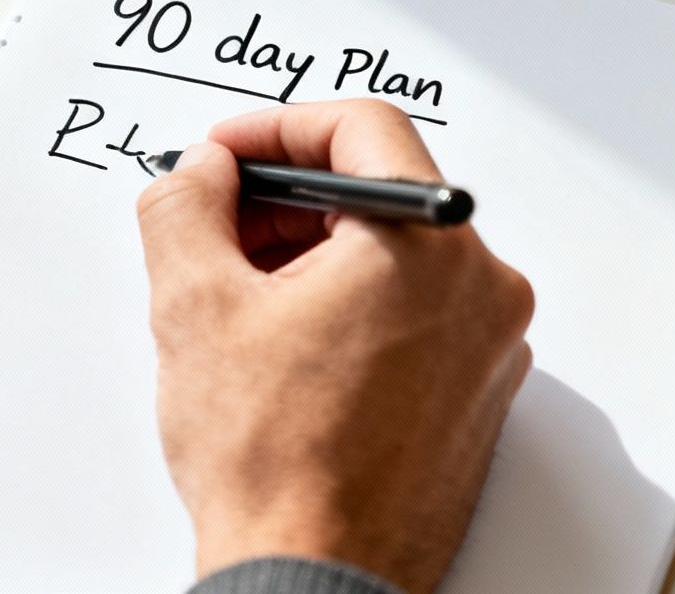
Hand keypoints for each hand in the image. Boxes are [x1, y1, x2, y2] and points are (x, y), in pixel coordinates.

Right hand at [136, 100, 533, 593]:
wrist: (313, 578)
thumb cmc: (274, 464)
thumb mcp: (193, 304)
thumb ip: (187, 205)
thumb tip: (198, 173)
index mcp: (430, 248)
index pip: (362, 127)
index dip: (276, 128)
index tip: (226, 156)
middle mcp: (481, 290)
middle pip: (381, 192)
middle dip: (286, 199)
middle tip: (216, 226)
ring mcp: (487, 347)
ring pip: (394, 256)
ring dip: (311, 255)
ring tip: (239, 299)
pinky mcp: (475, 394)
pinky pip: (413, 313)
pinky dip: (348, 307)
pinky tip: (282, 348)